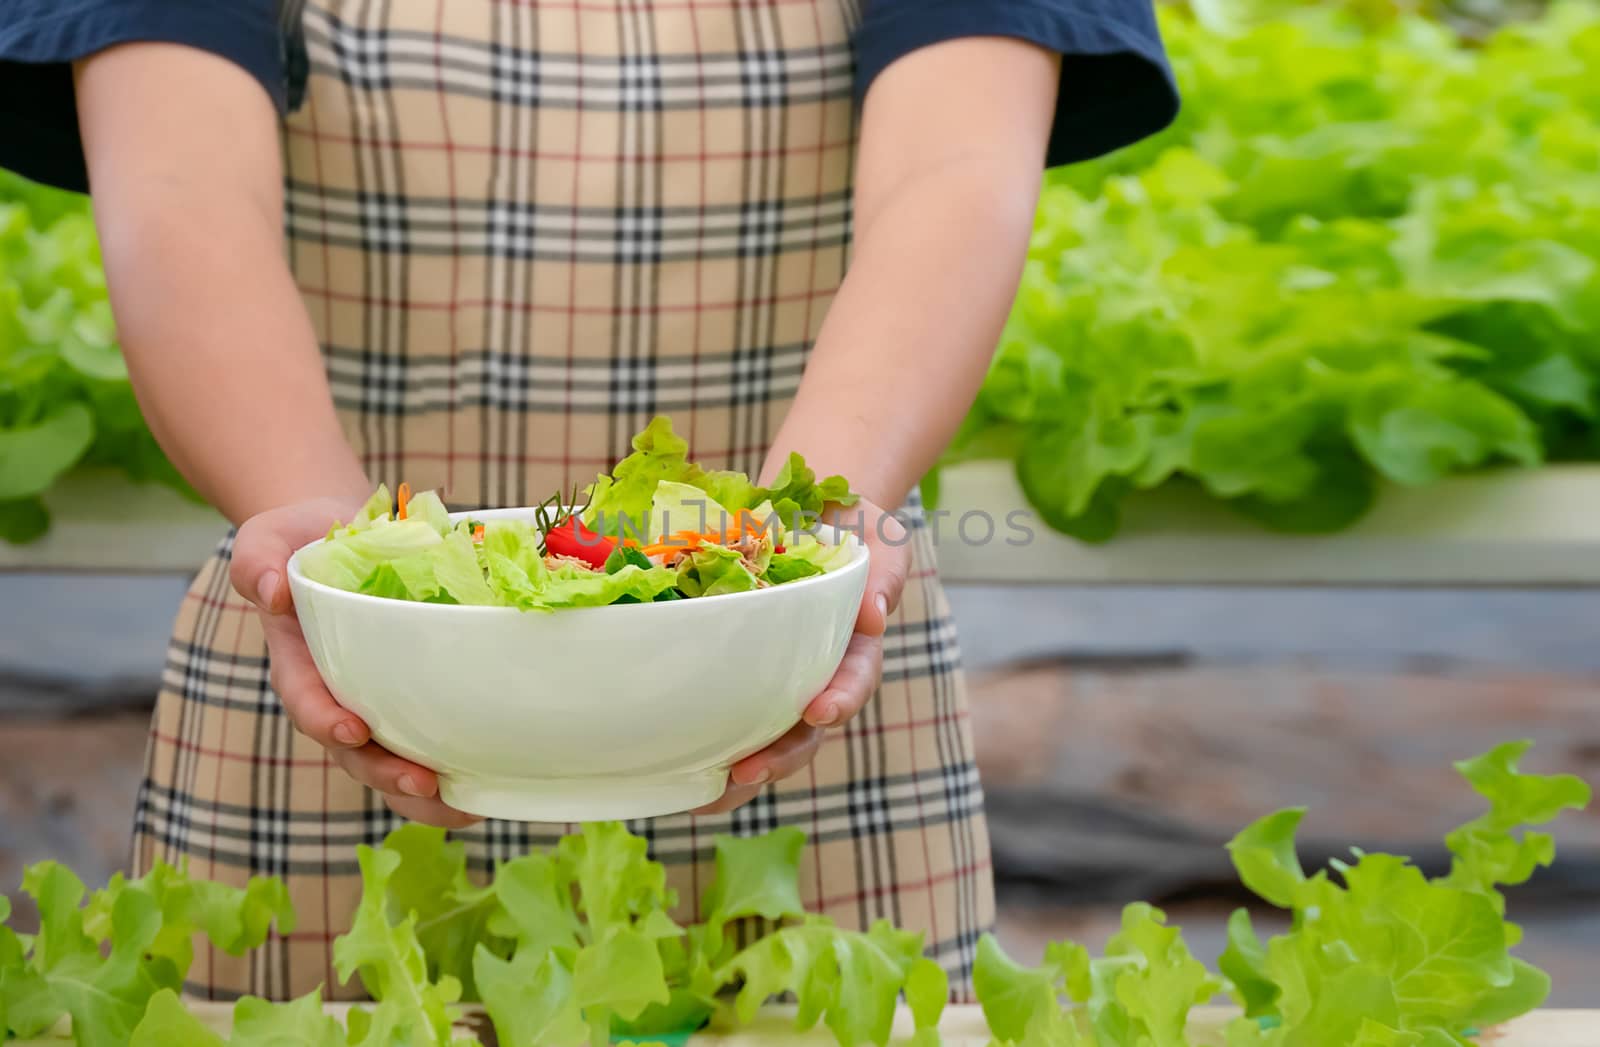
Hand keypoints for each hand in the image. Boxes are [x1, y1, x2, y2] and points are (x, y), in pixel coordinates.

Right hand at [230, 497, 481, 828]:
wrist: (331, 533)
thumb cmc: (295, 540)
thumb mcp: (265, 542)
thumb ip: (258, 565)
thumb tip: (272, 592)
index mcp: (299, 663)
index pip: (307, 700)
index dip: (325, 720)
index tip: (352, 731)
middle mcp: (334, 694)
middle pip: (353, 750)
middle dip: (386, 772)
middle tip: (423, 782)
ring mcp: (369, 701)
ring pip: (389, 762)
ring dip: (422, 791)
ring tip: (465, 807)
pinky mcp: (405, 696)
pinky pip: (423, 741)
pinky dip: (451, 769)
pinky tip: (485, 788)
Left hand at [696, 499, 910, 813]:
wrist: (818, 513)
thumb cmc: (855, 529)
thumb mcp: (881, 541)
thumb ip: (883, 575)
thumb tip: (874, 614)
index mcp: (856, 647)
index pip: (854, 680)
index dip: (841, 700)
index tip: (820, 713)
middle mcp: (820, 675)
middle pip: (806, 732)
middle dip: (779, 758)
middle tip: (747, 773)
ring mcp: (782, 681)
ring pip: (766, 739)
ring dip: (739, 771)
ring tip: (704, 796)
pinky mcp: (744, 674)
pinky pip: (728, 715)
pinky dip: (704, 746)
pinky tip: (673, 772)